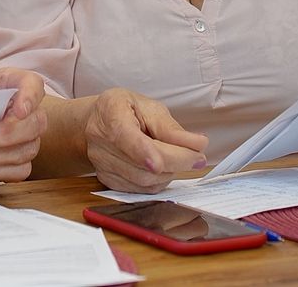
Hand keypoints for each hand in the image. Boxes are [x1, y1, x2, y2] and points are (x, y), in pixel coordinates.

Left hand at [0, 68, 46, 182]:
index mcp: (8, 84)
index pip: (33, 84)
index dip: (30, 97)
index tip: (19, 111)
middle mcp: (23, 110)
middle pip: (36, 123)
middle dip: (5, 135)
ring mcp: (24, 137)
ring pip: (27, 150)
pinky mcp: (18, 161)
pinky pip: (19, 170)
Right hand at [84, 88, 208, 192]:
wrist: (99, 122)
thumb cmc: (127, 110)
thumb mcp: (149, 107)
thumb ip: (171, 128)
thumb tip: (198, 145)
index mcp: (110, 113)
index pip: (123, 136)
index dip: (141, 152)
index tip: (159, 163)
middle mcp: (101, 142)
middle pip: (140, 165)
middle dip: (175, 162)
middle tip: (197, 156)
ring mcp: (102, 165)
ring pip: (143, 181)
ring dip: (169, 172)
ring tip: (179, 158)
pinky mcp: (108, 181)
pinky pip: (140, 189)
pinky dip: (158, 181)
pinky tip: (163, 167)